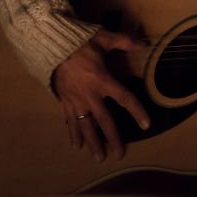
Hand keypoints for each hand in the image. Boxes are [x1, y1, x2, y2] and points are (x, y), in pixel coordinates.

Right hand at [51, 29, 149, 161]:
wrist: (50, 44)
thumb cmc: (78, 41)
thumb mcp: (103, 37)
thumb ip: (125, 41)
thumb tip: (145, 43)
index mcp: (102, 80)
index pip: (124, 98)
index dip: (136, 111)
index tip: (146, 124)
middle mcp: (90, 94)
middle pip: (104, 120)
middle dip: (113, 138)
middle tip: (119, 154)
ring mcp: (76, 100)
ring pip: (86, 125)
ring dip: (93, 142)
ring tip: (99, 158)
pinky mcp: (65, 100)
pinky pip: (70, 120)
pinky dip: (73, 133)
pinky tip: (76, 146)